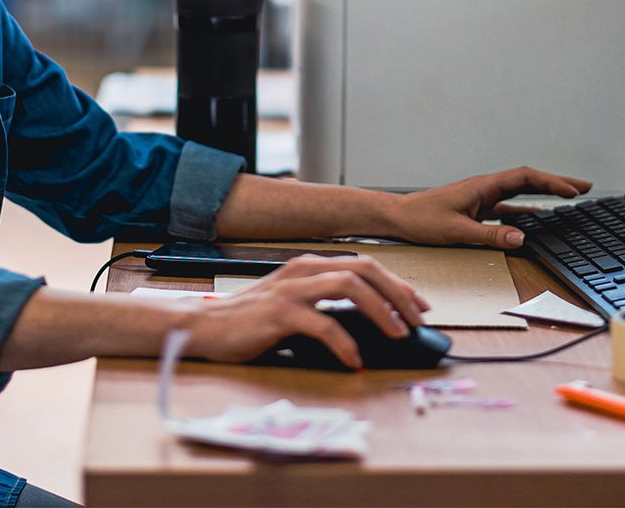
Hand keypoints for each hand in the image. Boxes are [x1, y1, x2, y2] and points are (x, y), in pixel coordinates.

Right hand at [183, 254, 429, 371]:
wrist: (206, 327)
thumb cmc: (250, 322)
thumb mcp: (293, 306)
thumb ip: (324, 306)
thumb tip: (369, 324)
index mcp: (308, 266)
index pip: (363, 265)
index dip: (395, 284)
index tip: (418, 306)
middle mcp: (302, 271)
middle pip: (363, 269)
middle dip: (397, 293)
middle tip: (417, 321)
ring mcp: (290, 290)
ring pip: (348, 286)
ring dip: (380, 310)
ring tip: (397, 335)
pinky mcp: (279, 313)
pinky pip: (322, 325)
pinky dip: (345, 344)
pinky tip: (354, 360)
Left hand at [392, 166, 591, 248]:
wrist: (398, 217)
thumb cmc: (421, 220)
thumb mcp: (457, 231)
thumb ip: (490, 234)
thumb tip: (522, 237)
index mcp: (482, 186)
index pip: (523, 178)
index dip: (550, 182)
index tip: (573, 190)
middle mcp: (484, 188)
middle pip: (527, 181)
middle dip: (556, 182)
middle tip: (584, 187)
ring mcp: (481, 198)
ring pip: (519, 193)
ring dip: (544, 193)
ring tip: (570, 196)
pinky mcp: (476, 210)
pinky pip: (508, 207)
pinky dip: (526, 210)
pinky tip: (538, 216)